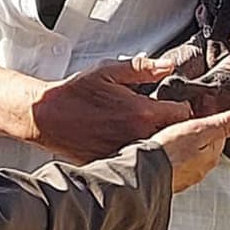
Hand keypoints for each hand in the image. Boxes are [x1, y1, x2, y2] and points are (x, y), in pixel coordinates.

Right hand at [30, 57, 193, 163]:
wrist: (46, 117)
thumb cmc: (75, 94)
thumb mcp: (110, 71)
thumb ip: (144, 68)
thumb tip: (168, 66)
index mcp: (141, 113)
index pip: (183, 114)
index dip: (183, 107)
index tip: (177, 104)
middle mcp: (137, 137)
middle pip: (175, 135)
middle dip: (176, 126)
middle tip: (167, 117)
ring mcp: (126, 153)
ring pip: (158, 150)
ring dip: (160, 141)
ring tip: (149, 129)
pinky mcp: (113, 163)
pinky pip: (137, 160)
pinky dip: (141, 153)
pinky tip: (131, 141)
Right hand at [150, 108, 229, 192]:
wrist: (143, 173)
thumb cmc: (171, 151)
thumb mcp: (201, 129)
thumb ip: (225, 123)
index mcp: (212, 156)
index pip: (219, 134)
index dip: (211, 119)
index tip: (202, 108)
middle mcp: (200, 169)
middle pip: (205, 146)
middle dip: (199, 132)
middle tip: (187, 119)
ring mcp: (183, 176)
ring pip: (189, 155)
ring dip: (184, 143)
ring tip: (173, 130)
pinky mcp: (167, 179)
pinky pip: (174, 162)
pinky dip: (172, 153)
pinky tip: (162, 147)